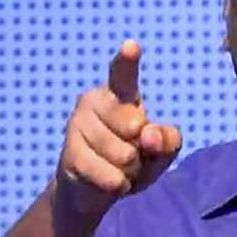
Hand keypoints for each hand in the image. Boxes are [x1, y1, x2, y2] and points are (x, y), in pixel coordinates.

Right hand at [54, 39, 182, 216]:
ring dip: (131, 170)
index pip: (122, 75)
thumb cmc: (132, 161)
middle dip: (142, 149)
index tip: (131, 46)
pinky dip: (118, 184)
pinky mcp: (69, 155)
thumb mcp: (160, 152)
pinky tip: (112, 181)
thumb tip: (148, 134)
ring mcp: (77, 126)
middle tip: (133, 152)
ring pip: (123, 154)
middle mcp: (93, 101)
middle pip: (134, 126)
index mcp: (119, 94)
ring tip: (120, 168)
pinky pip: (109, 175)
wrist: (94, 191)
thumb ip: (167, 139)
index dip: (127, 61)